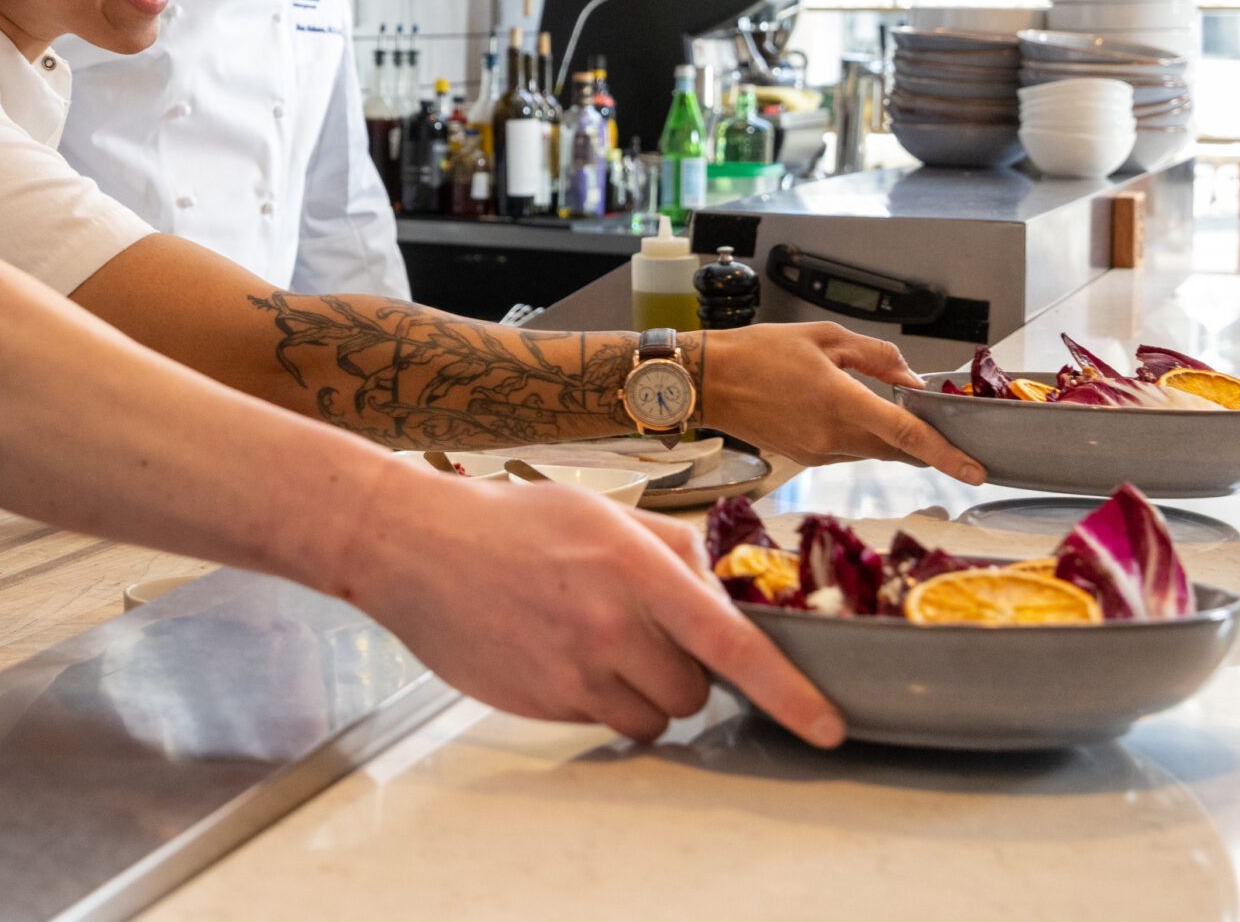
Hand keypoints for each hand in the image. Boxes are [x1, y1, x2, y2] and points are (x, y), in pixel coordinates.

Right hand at [332, 459, 845, 747]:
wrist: (414, 546)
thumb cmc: (507, 521)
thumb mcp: (600, 513)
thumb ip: (671, 548)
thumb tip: (721, 588)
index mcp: (635, 571)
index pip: (732, 646)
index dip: (788, 692)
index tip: (826, 726)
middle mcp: (609, 628)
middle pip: (695, 692)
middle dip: (686, 672)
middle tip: (642, 631)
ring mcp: (572, 672)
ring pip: (651, 718)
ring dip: (643, 693)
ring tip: (596, 642)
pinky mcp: (541, 702)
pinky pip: (599, 721)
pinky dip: (595, 697)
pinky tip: (556, 650)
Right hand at [700, 322, 984, 482]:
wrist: (708, 380)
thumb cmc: (758, 352)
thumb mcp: (824, 337)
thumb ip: (876, 357)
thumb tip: (910, 378)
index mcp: (841, 403)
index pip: (908, 436)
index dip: (947, 455)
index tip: (975, 471)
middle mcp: (832, 438)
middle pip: (896, 447)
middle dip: (918, 437)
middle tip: (932, 416)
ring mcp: (817, 453)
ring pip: (872, 450)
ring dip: (885, 433)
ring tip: (875, 401)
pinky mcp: (805, 457)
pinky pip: (848, 450)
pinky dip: (859, 434)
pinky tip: (844, 409)